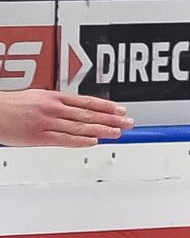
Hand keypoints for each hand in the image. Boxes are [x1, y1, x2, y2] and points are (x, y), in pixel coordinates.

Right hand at [0, 90, 132, 146]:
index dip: (107, 106)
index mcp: (56, 97)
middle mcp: (55, 108)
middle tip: (128, 122)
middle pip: (89, 114)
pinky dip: (80, 141)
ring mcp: (48, 122)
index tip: (122, 110)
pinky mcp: (39, 136)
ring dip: (101, 130)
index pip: (88, 102)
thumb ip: (59, 103)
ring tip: (117, 133)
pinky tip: (93, 142)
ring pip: (80, 126)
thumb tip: (77, 108)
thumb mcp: (40, 96)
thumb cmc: (14, 105)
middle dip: (111, 118)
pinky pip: (63, 139)